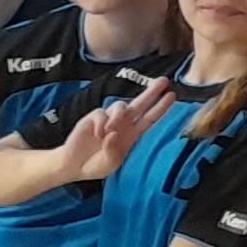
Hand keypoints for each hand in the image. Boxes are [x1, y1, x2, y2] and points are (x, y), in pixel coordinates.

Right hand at [56, 77, 174, 181]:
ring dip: (117, 115)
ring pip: (120, 106)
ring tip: (110, 130)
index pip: (150, 118)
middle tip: (164, 81)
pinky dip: (101, 122)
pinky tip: (97, 133)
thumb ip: (113, 152)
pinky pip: (100, 113)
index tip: (171, 95)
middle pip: (140, 104)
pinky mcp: (92, 118)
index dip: (161, 107)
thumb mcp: (109, 164)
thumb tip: (113, 134)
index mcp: (132, 134)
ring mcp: (108, 119)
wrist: (75, 166)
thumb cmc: (96, 165)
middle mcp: (123, 124)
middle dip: (152, 92)